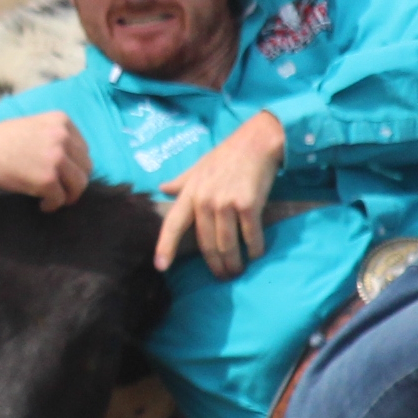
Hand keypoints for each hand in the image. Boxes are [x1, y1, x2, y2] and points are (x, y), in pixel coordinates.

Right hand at [0, 109, 87, 233]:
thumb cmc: (2, 142)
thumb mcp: (33, 126)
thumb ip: (56, 135)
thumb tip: (77, 158)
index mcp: (61, 120)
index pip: (83, 148)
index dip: (74, 165)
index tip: (61, 174)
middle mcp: (62, 136)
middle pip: (86, 167)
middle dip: (74, 181)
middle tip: (59, 189)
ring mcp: (56, 157)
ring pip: (79, 184)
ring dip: (67, 195)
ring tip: (51, 198)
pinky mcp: (48, 179)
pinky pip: (61, 199)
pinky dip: (53, 205)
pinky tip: (41, 204)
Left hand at [156, 110, 283, 277]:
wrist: (257, 141)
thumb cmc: (227, 155)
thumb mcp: (198, 166)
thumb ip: (181, 182)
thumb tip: (162, 188)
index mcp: (190, 193)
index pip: (173, 224)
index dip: (165, 246)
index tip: (160, 267)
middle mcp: (205, 200)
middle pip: (206, 244)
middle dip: (215, 265)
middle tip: (222, 276)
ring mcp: (226, 203)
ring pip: (227, 245)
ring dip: (234, 263)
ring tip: (237, 271)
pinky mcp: (248, 205)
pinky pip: (250, 237)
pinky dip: (254, 249)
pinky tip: (256, 254)